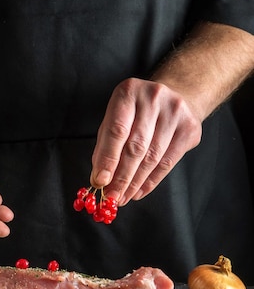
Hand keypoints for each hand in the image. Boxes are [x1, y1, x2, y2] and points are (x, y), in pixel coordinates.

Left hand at [90, 78, 201, 204]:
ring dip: (135, 183)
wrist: (177, 95)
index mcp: (129, 91)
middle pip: (136, 146)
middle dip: (121, 176)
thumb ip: (105, 145)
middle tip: (111, 196)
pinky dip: (151, 181)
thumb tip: (99, 178)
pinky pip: (168, 162)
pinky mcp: (190, 128)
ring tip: (123, 197)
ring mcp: (175, 112)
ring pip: (152, 157)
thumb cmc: (138, 110)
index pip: (117, 130)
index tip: (100, 181)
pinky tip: (139, 192)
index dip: (108, 159)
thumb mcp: (115, 117)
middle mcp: (153, 98)